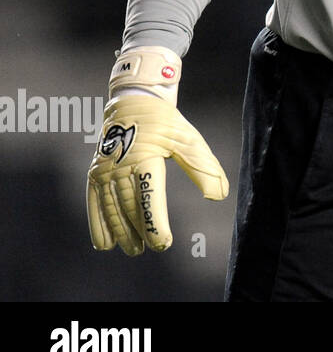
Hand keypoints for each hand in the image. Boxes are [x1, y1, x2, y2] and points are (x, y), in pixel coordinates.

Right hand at [86, 47, 228, 254]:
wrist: (134, 102)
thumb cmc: (166, 123)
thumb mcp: (189, 140)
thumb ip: (203, 168)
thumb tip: (219, 196)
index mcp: (145, 158)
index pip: (149, 197)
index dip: (155, 223)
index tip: (163, 243)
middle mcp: (120, 166)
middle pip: (129, 206)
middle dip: (139, 231)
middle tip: (150, 249)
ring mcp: (104, 170)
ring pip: (111, 208)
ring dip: (120, 232)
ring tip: (132, 250)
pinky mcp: (95, 172)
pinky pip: (94, 202)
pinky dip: (98, 223)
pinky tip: (104, 244)